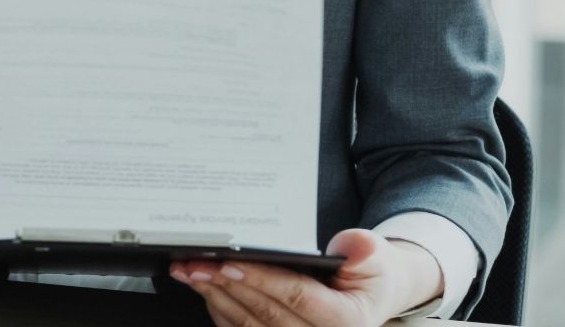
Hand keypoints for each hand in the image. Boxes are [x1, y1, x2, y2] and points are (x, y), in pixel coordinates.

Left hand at [170, 230, 444, 326]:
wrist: (370, 294)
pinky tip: (201, 285)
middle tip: (194, 262)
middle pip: (264, 312)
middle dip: (225, 285)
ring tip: (188, 270)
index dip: (262, 280)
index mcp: (345, 320)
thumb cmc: (369, 273)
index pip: (297, 297)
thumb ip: (363, 251)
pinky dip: (218, 306)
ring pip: (247, 323)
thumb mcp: (376, 257)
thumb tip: (353, 247)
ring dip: (213, 296)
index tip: (230, 263)